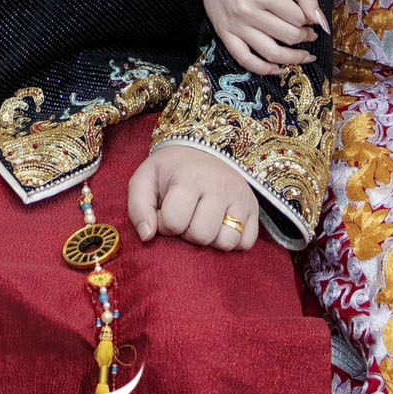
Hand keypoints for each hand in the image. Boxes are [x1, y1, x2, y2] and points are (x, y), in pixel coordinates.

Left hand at [128, 142, 269, 252]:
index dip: (163, 224)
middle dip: (187, 233)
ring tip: (202, 221)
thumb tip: (147, 236)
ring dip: (210, 240)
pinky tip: (219, 225)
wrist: (202, 150)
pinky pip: (246, 243)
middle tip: (186, 217)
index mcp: (189, 178)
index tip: (164, 211)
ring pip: (226, 242)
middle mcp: (219, 186)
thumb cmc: (170, 171)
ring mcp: (241, 197)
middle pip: (202, 235)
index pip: (173, 222)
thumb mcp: (145, 179)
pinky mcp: (254, 208)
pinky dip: (232, 241)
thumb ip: (138, 207)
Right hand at [191, 0, 324, 74]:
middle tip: (310, 34)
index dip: (310, 20)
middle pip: (288, 36)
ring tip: (304, 56)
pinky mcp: (223, 33)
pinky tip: (278, 69)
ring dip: (293, 58)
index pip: (298, 18)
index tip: (311, 19)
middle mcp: (248, 12)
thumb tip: (319, 20)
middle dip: (305, 37)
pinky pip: (244, 59)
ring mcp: (235, 25)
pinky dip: (264, 69)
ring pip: (270, 53)